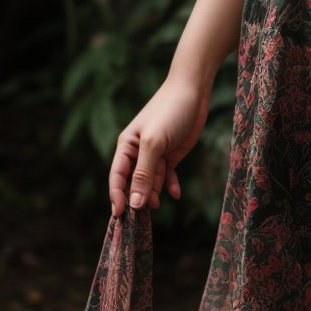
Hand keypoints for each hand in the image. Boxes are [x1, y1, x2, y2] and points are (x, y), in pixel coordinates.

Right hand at [109, 74, 210, 216]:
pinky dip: (170, 185)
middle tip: (141, 220)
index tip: (119, 217)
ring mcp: (156, 153)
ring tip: (159, 204)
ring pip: (151, 182)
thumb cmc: (169, 111)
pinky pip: (167, 175)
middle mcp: (138, 152)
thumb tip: (134, 203)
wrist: (194, 90)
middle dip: (136, 199)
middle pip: (133, 182)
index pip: (117, 177)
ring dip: (154, 194)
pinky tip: (175, 194)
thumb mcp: (154, 143)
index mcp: (126, 146)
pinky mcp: (172, 153)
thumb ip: (144, 174)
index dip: (116, 197)